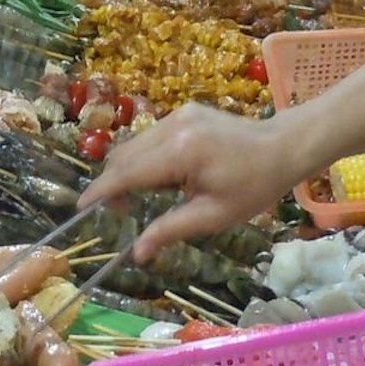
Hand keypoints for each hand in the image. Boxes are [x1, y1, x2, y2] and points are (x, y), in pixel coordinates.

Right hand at [78, 103, 306, 259]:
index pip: (126, 173)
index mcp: (180, 152)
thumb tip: (137, 254)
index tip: (81, 210)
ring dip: (130, 171)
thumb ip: (169, 231)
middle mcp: (172, 127)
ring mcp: (178, 115)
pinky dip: (146, 158)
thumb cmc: (253, 187)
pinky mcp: (184, 112)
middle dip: (113, 184)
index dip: (100, 192)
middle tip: (120, 214)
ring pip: (134, 145)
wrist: (283, 147)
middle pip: (123, 156)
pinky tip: (167, 177)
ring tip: (151, 197)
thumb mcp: (213, 216)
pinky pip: (150, 137)